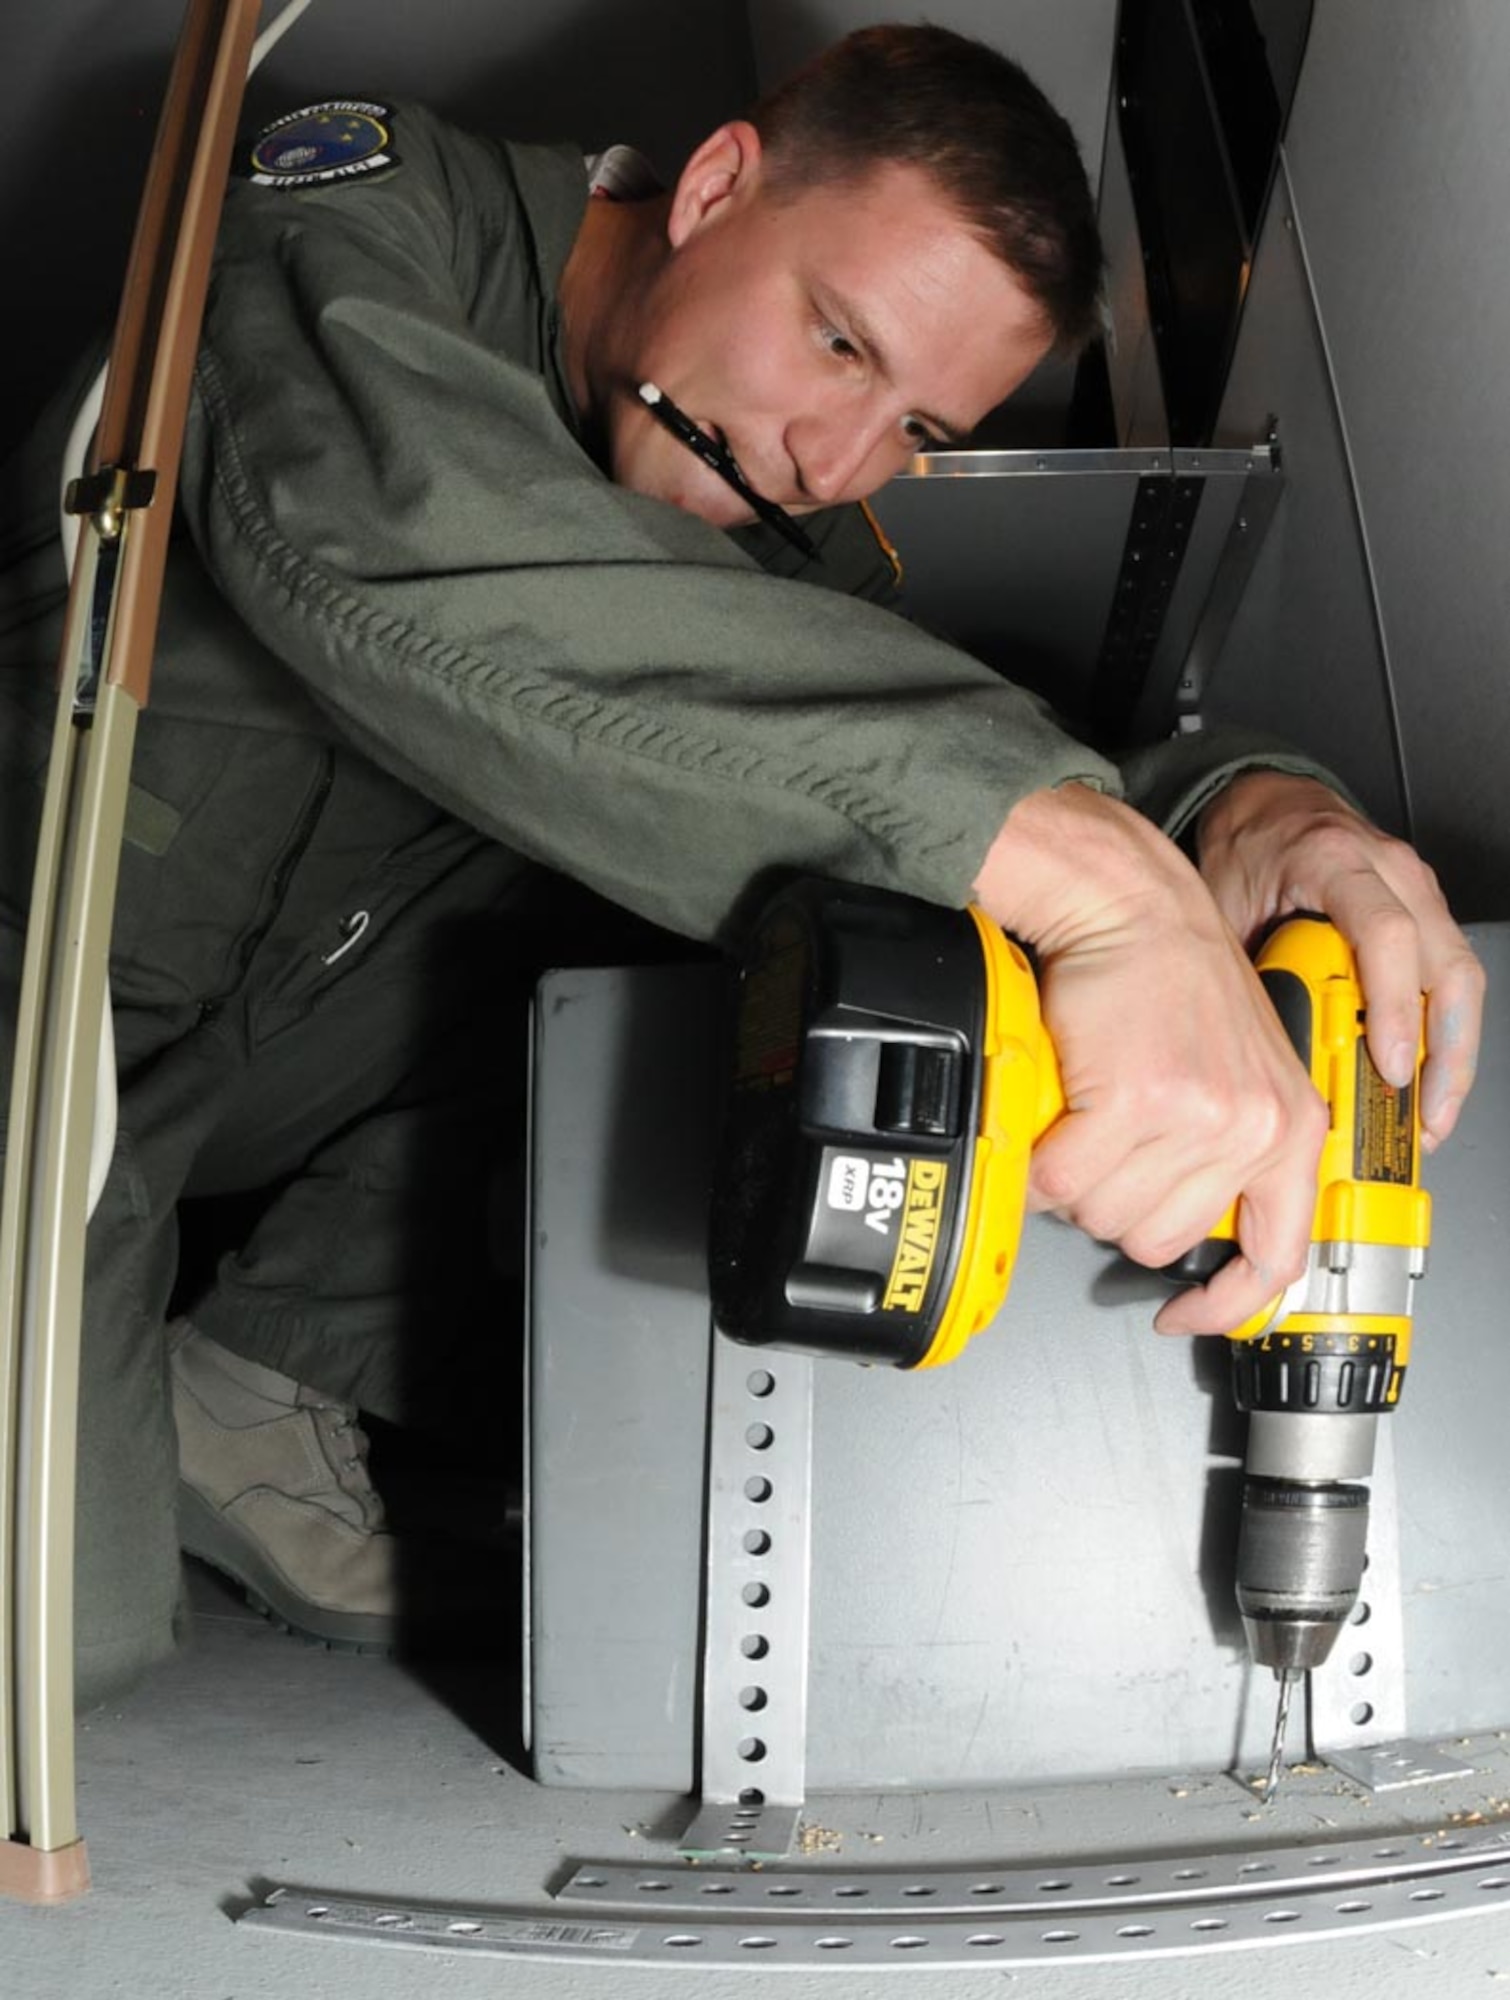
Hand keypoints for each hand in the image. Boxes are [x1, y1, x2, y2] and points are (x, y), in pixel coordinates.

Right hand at [974, 785, 1327, 1334]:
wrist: (1128, 906)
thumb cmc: (1173, 976)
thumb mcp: (1241, 1065)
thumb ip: (1232, 1144)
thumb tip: (1182, 1219)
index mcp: (1291, 1126)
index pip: (1277, 1257)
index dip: (1224, 1304)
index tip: (1184, 1315)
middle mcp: (1254, 1128)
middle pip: (1159, 1238)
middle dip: (1114, 1206)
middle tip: (1100, 1151)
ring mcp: (1197, 1118)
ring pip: (1107, 1214)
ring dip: (1075, 1182)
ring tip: (1078, 1123)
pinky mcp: (1133, 1102)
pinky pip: (1063, 1178)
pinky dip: (1041, 1160)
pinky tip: (1051, 1119)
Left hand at [1195, 772, 1483, 1151]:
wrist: (1267, 807)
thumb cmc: (1247, 850)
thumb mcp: (1225, 904)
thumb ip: (1244, 968)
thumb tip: (1249, 1053)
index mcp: (1333, 858)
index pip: (1385, 933)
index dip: (1392, 1006)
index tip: (1386, 1064)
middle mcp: (1390, 868)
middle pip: (1447, 964)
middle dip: (1443, 1050)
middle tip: (1422, 1113)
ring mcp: (1417, 888)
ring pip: (1462, 976)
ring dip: (1454, 1051)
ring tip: (1431, 1112)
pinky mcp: (1425, 910)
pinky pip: (1451, 976)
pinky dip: (1445, 1031)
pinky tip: (1427, 1077)